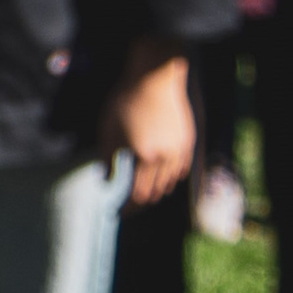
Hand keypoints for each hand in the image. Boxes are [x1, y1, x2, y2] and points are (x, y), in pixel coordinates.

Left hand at [114, 48, 197, 205]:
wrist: (155, 78)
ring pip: (168, 183)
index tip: (117, 214)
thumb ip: (106, 156)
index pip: (136, 194)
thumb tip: (104, 180)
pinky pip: (179, 169)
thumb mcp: (108, 127)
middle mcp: (165, 158)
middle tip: (126, 207)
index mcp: (143, 156)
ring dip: (154, 191)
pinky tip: (159, 176)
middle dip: (139, 203)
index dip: (127, 208)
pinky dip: (168, 178)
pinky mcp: (187, 142)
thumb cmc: (125, 100)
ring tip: (141, 193)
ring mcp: (179, 150)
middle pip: (154, 192)